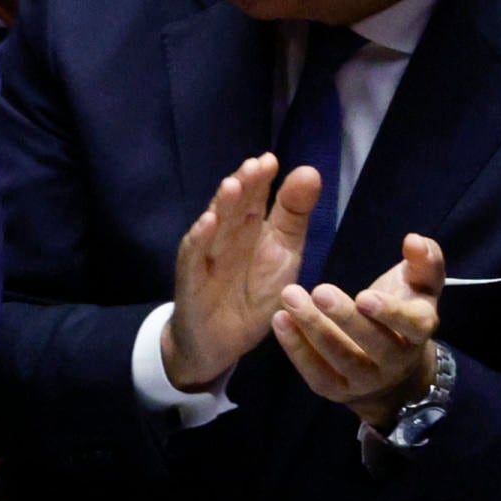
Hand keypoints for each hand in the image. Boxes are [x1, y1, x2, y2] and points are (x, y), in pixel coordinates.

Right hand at [163, 154, 315, 392]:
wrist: (220, 340)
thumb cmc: (252, 293)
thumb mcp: (283, 253)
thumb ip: (294, 215)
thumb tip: (310, 171)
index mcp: (250, 228)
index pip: (256, 198)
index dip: (262, 180)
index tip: (271, 161)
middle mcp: (226, 236)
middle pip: (234, 207)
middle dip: (244, 185)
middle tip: (255, 166)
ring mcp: (206, 256)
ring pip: (214, 226)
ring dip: (221, 207)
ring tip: (232, 186)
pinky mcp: (191, 279)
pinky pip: (195, 257)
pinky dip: (200, 239)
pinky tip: (208, 223)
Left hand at [271, 234, 444, 428]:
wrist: (390, 371)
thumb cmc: (402, 314)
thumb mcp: (420, 286)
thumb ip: (423, 260)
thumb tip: (413, 239)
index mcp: (419, 332)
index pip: (411, 325)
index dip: (389, 312)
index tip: (364, 295)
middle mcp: (395, 360)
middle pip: (372, 342)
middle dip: (344, 317)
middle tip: (320, 290)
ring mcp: (365, 379)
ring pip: (340, 357)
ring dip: (314, 328)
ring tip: (290, 298)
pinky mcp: (335, 389)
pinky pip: (314, 371)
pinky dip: (295, 347)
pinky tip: (279, 320)